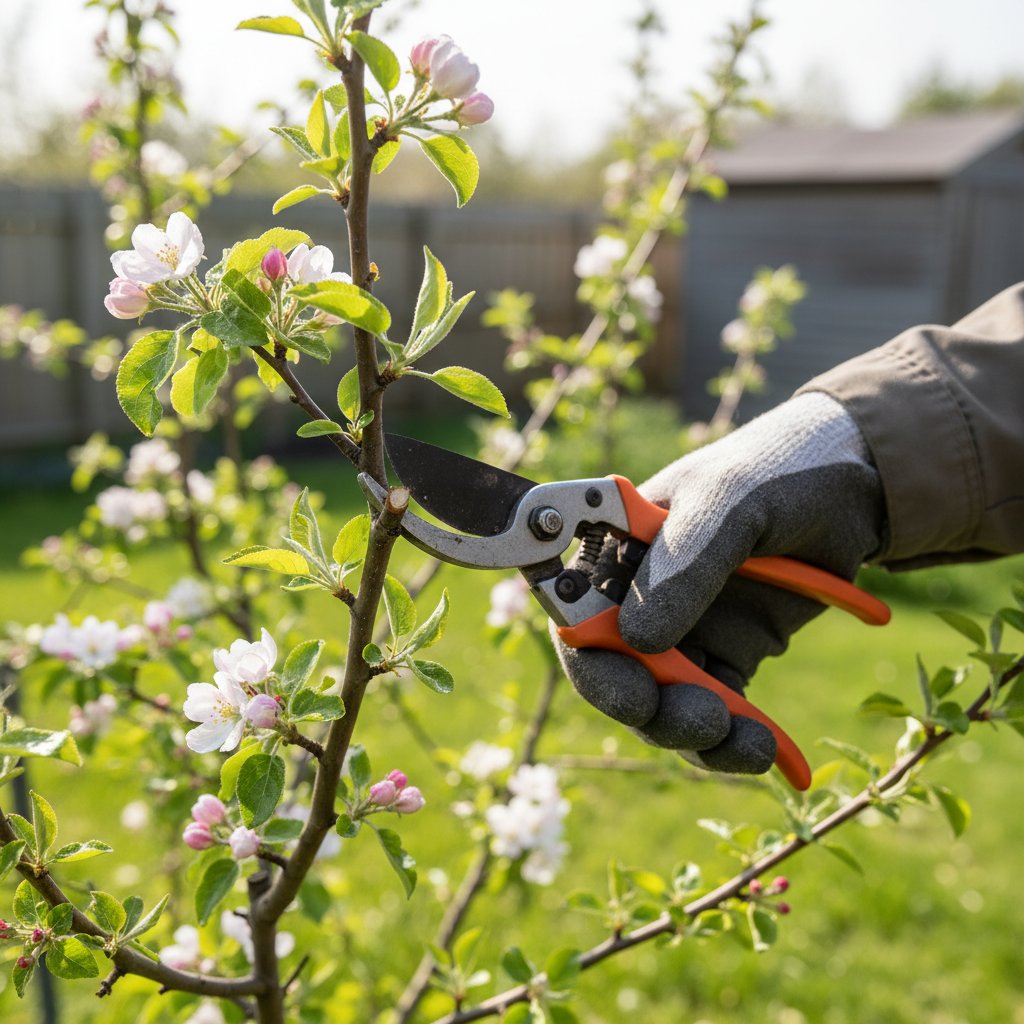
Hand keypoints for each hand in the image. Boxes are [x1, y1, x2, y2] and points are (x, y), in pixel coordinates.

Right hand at [553, 392, 885, 774]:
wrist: (857, 484)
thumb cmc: (778, 470)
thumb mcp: (729, 502)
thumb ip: (683, 564)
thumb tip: (635, 639)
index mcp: (616, 547)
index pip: (577, 613)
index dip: (591, 662)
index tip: (632, 694)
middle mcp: (638, 594)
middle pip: (615, 672)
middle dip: (651, 708)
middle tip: (702, 721)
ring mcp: (682, 629)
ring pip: (662, 703)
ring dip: (693, 732)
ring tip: (747, 741)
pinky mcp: (726, 656)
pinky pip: (714, 712)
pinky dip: (732, 740)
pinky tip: (766, 749)